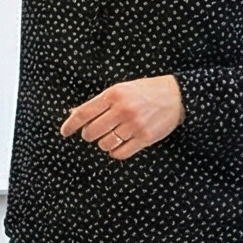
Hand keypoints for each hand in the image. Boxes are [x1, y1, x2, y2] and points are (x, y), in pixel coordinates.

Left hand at [58, 75, 184, 158]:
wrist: (177, 96)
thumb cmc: (145, 92)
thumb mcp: (121, 89)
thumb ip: (99, 102)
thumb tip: (73, 113)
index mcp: (114, 94)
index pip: (84, 113)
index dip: (71, 124)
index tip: (64, 131)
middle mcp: (123, 109)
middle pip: (91, 132)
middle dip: (89, 135)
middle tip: (93, 133)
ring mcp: (134, 125)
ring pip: (105, 144)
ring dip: (104, 143)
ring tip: (111, 136)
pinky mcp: (145, 138)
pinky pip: (120, 153)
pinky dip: (115, 152)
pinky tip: (119, 145)